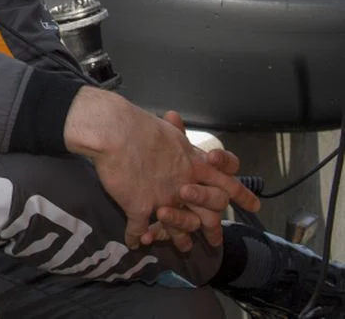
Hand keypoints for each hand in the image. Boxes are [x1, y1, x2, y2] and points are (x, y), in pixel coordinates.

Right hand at [64, 89, 259, 249]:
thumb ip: (177, 134)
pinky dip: (136, 236)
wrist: (115, 131)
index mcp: (194, 164)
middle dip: (212, 227)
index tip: (255, 206)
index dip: (241, 194)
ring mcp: (163, 199)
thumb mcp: (167, 130)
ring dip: (179, 238)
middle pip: (207, 212)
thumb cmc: (139, 125)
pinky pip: (140, 228)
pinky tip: (135, 243)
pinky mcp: (140, 207)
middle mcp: (184, 184)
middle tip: (215, 240)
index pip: (226, 181)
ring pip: (178, 226)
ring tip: (182, 248)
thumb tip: (176, 122)